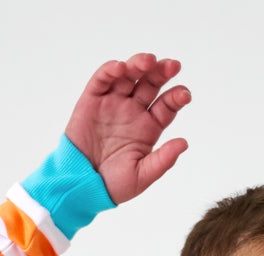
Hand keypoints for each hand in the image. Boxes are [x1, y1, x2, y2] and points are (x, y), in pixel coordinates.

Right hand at [64, 53, 190, 204]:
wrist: (80, 185)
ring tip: (148, 61)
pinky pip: (102, 79)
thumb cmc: (111, 185)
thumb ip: (162, 161)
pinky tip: (121, 68)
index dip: (176, 97)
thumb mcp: (141, 177)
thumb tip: (184, 143)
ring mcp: (113, 103)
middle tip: (172, 66)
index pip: (166, 106)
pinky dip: (111, 70)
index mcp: (148, 128)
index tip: (184, 94)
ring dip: (139, 64)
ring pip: (129, 76)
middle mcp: (133, 111)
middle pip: (151, 84)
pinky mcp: (92, 100)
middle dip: (162, 72)